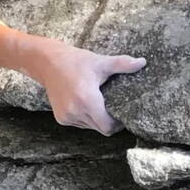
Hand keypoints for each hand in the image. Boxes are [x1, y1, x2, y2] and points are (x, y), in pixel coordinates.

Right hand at [31, 45, 146, 134]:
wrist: (46, 62)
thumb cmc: (75, 61)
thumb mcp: (100, 62)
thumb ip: (122, 64)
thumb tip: (143, 62)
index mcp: (87, 100)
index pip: (108, 126)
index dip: (118, 124)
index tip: (122, 113)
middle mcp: (76, 112)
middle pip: (100, 128)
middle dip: (108, 121)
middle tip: (112, 106)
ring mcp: (67, 117)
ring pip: (90, 127)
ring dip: (96, 119)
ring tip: (98, 103)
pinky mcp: (61, 118)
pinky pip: (80, 123)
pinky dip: (85, 117)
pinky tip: (84, 103)